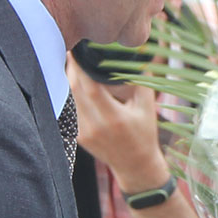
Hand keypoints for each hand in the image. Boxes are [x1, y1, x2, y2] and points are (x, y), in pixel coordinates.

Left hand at [66, 54, 166, 189]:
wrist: (135, 166)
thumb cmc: (144, 133)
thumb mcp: (147, 107)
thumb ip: (140, 81)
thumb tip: (133, 56)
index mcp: (114, 118)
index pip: (90, 88)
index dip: (81, 67)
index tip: (79, 51)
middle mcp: (95, 126)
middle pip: (75, 90)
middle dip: (72, 69)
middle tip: (75, 51)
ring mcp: (84, 133)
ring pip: (70, 99)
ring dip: (70, 81)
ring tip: (75, 64)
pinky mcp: (78, 136)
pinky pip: (72, 109)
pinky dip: (73, 94)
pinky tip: (78, 84)